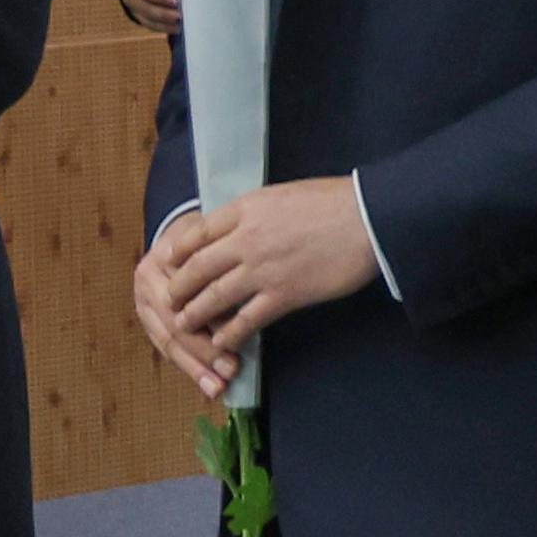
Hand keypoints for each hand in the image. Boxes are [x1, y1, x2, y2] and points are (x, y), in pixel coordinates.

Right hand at [122, 0, 183, 33]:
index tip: (175, 0)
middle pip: (146, 7)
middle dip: (165, 13)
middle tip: (181, 14)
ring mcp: (134, 9)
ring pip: (149, 19)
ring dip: (166, 22)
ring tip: (182, 22)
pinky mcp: (141, 18)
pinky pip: (152, 26)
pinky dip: (165, 28)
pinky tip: (178, 28)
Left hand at [139, 177, 382, 398]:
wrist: (367, 218)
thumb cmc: (333, 202)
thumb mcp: (283, 194)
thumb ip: (256, 211)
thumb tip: (239, 225)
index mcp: (246, 210)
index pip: (199, 232)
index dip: (179, 251)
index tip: (169, 263)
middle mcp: (247, 240)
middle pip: (198, 267)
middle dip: (179, 286)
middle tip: (169, 300)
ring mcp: (263, 269)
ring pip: (215, 295)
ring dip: (195, 313)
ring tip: (183, 325)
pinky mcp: (285, 294)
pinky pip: (247, 319)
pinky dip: (230, 333)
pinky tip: (221, 341)